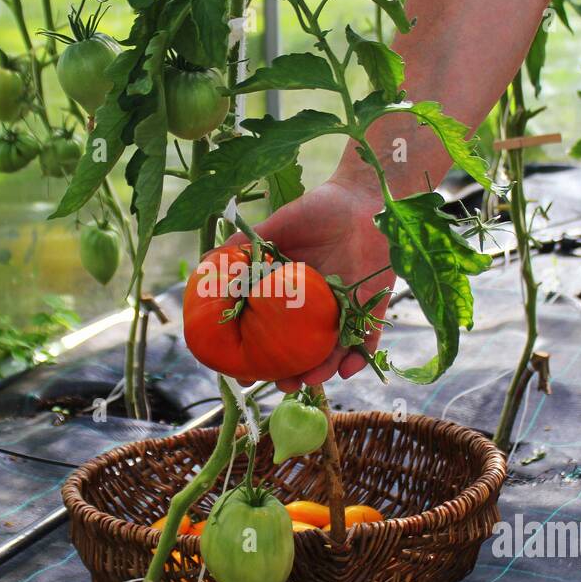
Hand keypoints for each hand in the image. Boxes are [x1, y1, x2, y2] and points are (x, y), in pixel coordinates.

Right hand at [228, 177, 392, 391]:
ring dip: (322, 369)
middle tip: (280, 384)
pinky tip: (347, 369)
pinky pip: (368, 337)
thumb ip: (247, 245)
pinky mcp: (373, 305)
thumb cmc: (320, 209)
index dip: (261, 353)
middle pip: (303, 349)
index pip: (274, 330)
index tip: (245, 373)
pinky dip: (360, 355)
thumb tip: (207, 261)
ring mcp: (346, 308)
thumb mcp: (278, 226)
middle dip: (292, 372)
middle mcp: (318, 307)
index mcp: (293, 292)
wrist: (364, 196)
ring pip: (333, 350)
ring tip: (308, 380)